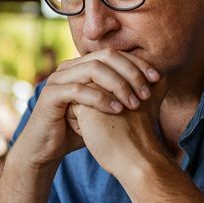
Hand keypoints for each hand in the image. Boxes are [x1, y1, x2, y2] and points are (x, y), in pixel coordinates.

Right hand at [13, 49, 160, 168]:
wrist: (46, 148)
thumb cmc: (77, 129)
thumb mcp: (104, 110)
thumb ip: (122, 95)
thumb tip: (156, 86)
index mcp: (82, 66)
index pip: (114, 54)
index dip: (137, 63)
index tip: (157, 78)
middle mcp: (69, 67)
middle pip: (106, 56)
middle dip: (131, 72)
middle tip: (147, 92)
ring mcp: (58, 79)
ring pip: (93, 69)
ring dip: (118, 84)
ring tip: (134, 102)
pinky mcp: (51, 95)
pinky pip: (79, 90)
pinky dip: (100, 99)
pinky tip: (117, 110)